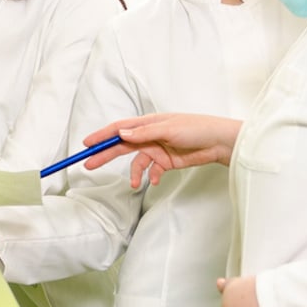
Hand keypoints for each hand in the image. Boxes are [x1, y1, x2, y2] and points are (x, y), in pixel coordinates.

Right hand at [81, 113, 242, 186]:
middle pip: (122, 145)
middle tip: (89, 164)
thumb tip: (121, 133)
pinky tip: (155, 180)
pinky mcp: (166, 162)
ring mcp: (157, 148)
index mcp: (147, 123)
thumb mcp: (168, 129)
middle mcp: (149, 135)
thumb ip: (143, 133)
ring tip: (135, 182)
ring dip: (134, 172)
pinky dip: (151, 176)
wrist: (219, 143)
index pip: (119, 129)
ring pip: (137, 161)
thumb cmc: (196, 128)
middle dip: (105, 155)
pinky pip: (152, 171)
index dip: (102, 136)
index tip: (87, 144)